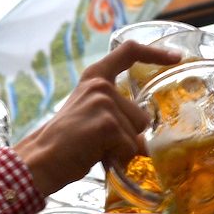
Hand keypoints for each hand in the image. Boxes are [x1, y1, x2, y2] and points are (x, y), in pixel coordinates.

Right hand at [13, 41, 178, 195]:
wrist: (39, 160)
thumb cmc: (64, 144)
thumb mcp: (90, 116)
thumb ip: (114, 113)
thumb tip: (146, 141)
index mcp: (94, 78)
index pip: (128, 52)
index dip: (155, 53)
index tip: (175, 57)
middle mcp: (100, 86)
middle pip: (140, 115)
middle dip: (127, 136)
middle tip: (98, 143)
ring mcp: (103, 103)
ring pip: (137, 133)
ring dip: (122, 148)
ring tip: (94, 149)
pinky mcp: (107, 124)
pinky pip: (130, 148)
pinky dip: (118, 158)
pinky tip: (95, 155)